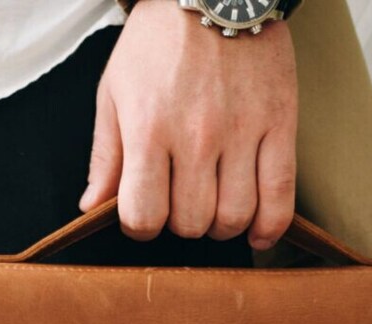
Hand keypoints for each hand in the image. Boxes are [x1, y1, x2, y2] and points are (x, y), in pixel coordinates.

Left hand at [79, 0, 297, 249]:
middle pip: (191, 222)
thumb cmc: (159, 41)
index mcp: (149, 129)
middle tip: (182, 202)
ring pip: (234, 217)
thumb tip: (92, 207)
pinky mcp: (279, 125)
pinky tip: (256, 233)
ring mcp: (242, 132)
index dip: (140, 227)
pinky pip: (279, 197)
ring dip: (221, 226)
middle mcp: (196, 136)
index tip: (144, 215)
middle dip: (182, 224)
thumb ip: (105, 154)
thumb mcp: (114, 90)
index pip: (143, 216)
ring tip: (216, 208)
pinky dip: (269, 228)